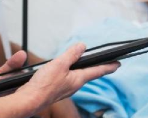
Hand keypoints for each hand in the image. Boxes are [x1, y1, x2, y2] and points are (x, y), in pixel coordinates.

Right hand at [0, 44, 118, 117]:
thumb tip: (82, 46)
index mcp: (78, 79)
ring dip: (84, 71)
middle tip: (107, 64)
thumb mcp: (60, 64)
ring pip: (77, 77)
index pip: (97, 71)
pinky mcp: (55, 90)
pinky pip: (67, 79)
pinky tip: (66, 71)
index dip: (108, 66)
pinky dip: (71, 73)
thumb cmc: (43, 86)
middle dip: (97, 69)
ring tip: (89, 66)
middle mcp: (73, 85)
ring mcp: (64, 89)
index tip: (118, 63)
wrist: (29, 101)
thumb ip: (71, 55)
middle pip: (88, 75)